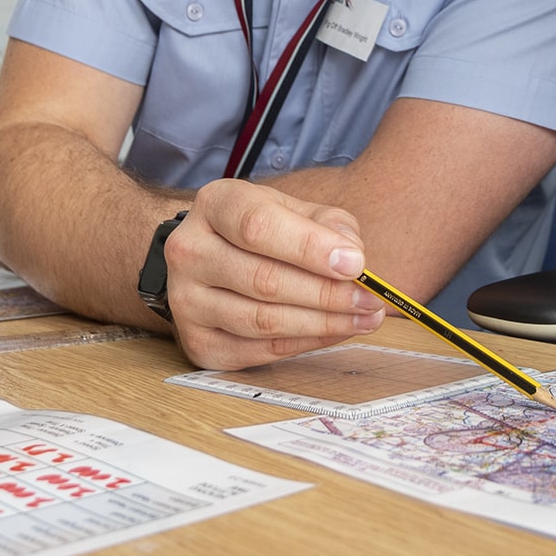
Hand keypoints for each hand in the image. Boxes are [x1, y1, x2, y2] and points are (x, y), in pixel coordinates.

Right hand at [160, 179, 385, 368]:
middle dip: (327, 293)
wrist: (214, 257)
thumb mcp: (295, 211)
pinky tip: (333, 332)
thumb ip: (329, 225)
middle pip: (264, 279)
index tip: (354, 263)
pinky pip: (259, 350)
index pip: (258, 226)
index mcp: (215, 205)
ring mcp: (186, 301)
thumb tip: (351, 254)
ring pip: (262, 320)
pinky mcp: (198, 342)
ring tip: (363, 318)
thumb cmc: (263, 232)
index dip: (310, 248)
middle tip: (369, 299)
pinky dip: (304, 343)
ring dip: (322, 324)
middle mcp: (190, 252)